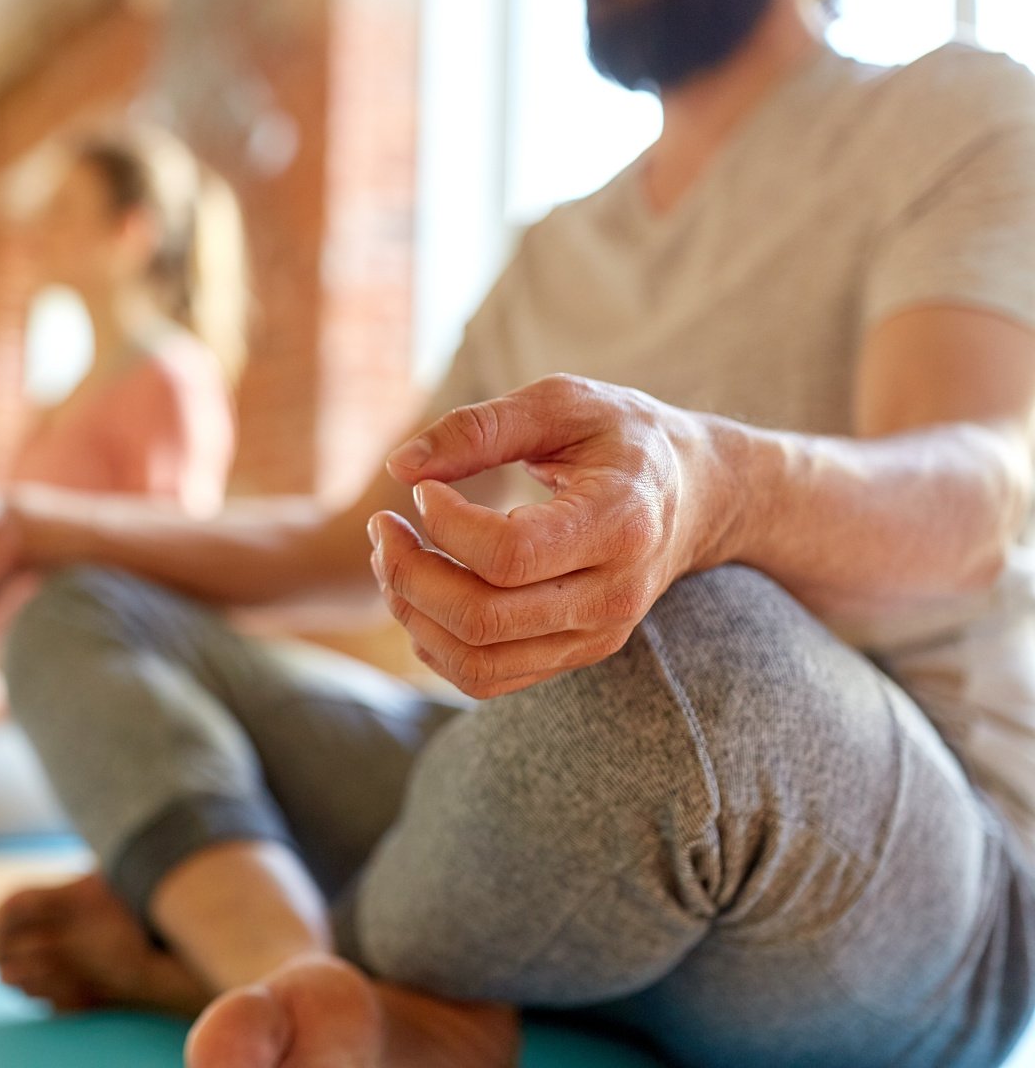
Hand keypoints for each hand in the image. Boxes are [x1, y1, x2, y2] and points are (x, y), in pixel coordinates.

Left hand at [370, 374, 737, 697]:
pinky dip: (434, 642)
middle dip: (409, 574)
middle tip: (383, 527)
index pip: (509, 554)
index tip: (423, 489)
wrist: (696, 494)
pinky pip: (485, 677)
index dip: (445, 525)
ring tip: (392, 557)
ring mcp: (596, 636)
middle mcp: (613, 594)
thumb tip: (400, 466)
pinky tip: (421, 591)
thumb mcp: (561, 403)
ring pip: (476, 661)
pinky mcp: (575, 655)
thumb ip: (480, 427)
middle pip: (483, 618)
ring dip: (412, 613)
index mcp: (619, 523)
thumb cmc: (621, 437)